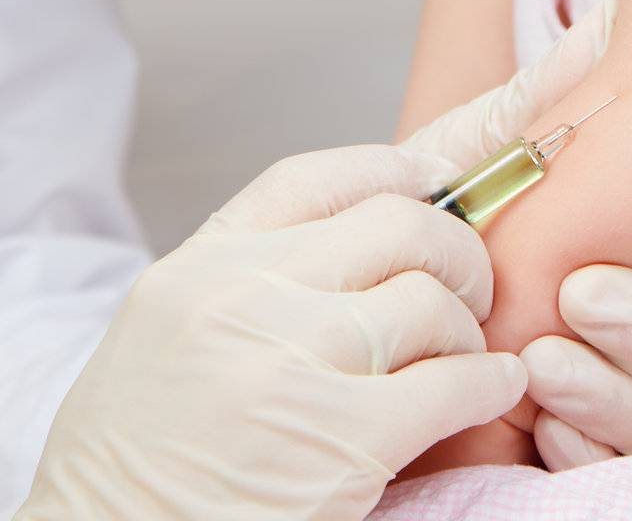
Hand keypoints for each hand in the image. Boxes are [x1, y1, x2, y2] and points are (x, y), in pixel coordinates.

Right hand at [16, 151, 527, 520]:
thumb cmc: (135, 466)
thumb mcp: (168, 337)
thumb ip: (248, 281)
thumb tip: (357, 242)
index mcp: (198, 270)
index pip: (314, 179)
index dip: (392, 168)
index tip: (434, 179)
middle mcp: (244, 298)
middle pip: (395, 224)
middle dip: (453, 250)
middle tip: (466, 285)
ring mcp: (292, 363)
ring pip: (429, 298)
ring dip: (467, 327)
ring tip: (464, 354)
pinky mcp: (342, 440)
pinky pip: (452, 381)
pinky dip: (488, 381)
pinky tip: (493, 387)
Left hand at [397, 0, 631, 473]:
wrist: (363, 289)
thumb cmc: (437, 211)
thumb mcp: (484, 143)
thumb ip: (549, 94)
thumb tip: (610, 17)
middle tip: (586, 290)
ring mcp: (608, 389)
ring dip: (612, 387)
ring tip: (542, 358)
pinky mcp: (563, 444)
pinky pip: (605, 466)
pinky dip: (579, 442)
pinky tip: (538, 417)